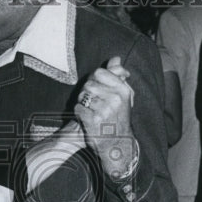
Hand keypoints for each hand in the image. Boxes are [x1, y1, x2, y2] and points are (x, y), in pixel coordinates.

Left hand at [74, 56, 137, 177]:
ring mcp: (104, 109)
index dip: (94, 80)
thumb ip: (117, 75)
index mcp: (122, 89)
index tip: (98, 90)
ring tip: (92, 111)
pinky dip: (80, 114)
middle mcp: (115, 98)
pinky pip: (78, 108)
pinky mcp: (93, 120)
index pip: (99, 72)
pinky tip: (88, 119)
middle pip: (89, 84)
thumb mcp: (122, 95)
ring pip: (82, 96)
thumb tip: (115, 58)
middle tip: (94, 104)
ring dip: (83, 103)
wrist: (117, 143)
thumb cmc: (118, 117)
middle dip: (87, 93)